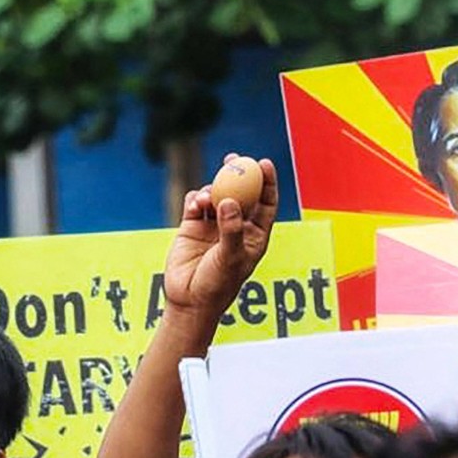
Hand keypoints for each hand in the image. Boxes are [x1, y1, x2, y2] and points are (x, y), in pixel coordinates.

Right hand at [163, 153, 278, 323]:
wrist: (190, 300)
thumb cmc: (218, 284)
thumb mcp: (230, 258)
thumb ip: (231, 229)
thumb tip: (230, 201)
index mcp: (255, 235)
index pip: (266, 203)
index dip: (267, 182)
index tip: (263, 163)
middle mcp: (236, 226)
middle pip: (242, 193)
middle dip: (238, 173)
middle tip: (234, 158)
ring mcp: (214, 225)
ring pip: (217, 195)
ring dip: (213, 189)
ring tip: (207, 198)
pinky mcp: (191, 226)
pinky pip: (195, 203)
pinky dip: (196, 198)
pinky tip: (195, 204)